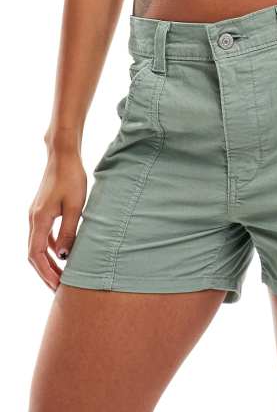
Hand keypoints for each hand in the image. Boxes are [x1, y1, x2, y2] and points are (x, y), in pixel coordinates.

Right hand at [28, 153, 86, 290]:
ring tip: (62, 275)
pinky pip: (43, 235)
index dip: (45, 272)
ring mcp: (36, 214)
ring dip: (48, 261)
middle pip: (34, 254)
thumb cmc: (72, 178)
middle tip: (60, 288)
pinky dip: (50, 247)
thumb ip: (69, 233)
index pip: (35, 255)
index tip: (57, 286)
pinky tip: (62, 253)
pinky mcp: (43, 209)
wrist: (63, 155)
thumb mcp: (75, 207)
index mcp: (39, 220)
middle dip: (46, 272)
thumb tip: (63, 257)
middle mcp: (33, 219)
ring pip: (38, 245)